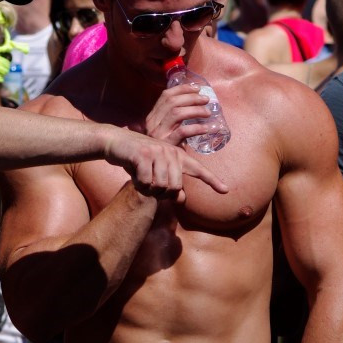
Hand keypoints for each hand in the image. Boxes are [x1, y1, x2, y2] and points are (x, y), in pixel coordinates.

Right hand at [103, 127, 227, 199]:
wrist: (116, 142)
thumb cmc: (137, 160)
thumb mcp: (155, 173)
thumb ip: (169, 185)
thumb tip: (181, 199)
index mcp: (178, 156)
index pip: (199, 170)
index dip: (212, 181)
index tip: (226, 191)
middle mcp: (171, 153)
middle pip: (175, 188)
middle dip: (161, 194)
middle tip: (150, 187)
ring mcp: (158, 152)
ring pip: (161, 186)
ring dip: (148, 189)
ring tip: (141, 178)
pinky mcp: (144, 154)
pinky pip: (147, 182)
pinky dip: (139, 184)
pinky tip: (134, 175)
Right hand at [144, 85, 212, 145]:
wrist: (147, 170)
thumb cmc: (160, 149)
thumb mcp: (164, 132)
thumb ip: (173, 120)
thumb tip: (194, 103)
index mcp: (152, 117)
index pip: (166, 95)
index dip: (182, 89)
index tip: (197, 88)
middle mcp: (153, 123)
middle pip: (172, 102)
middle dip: (191, 97)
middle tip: (206, 99)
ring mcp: (158, 134)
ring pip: (177, 113)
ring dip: (195, 110)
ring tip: (208, 112)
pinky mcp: (166, 145)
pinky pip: (183, 132)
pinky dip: (197, 128)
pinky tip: (207, 128)